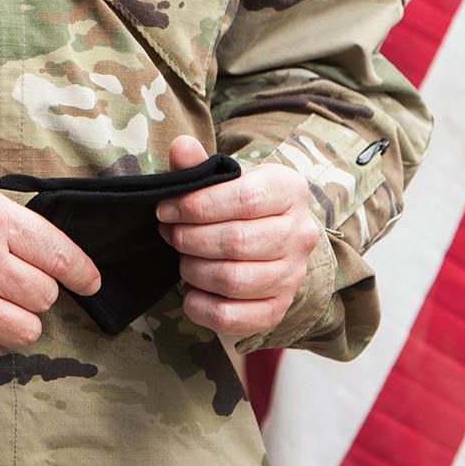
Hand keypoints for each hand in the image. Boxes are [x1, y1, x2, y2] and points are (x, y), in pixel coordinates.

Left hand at [156, 134, 318, 340]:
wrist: (269, 236)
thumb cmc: (237, 203)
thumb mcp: (223, 177)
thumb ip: (199, 165)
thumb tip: (180, 147)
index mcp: (289, 190)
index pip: (244, 199)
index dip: (197, 206)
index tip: (165, 210)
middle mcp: (300, 234)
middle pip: (237, 241)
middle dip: (190, 239)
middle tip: (168, 234)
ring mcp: (292, 275)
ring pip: (234, 280)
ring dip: (194, 271)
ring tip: (181, 259)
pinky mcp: (278, 309)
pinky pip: (234, 318)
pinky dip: (201, 306)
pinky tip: (189, 291)